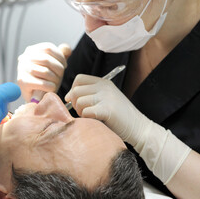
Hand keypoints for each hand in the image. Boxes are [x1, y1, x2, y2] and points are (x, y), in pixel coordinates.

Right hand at [17, 43, 70, 101]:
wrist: (34, 96)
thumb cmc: (45, 78)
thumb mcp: (54, 64)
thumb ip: (61, 54)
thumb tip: (67, 48)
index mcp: (31, 50)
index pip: (48, 47)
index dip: (60, 57)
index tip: (64, 66)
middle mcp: (24, 58)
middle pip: (47, 59)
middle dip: (58, 69)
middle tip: (60, 76)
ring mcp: (21, 70)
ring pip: (45, 72)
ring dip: (55, 79)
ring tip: (55, 83)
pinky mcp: (22, 82)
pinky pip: (43, 83)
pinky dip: (50, 87)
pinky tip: (50, 89)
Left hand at [65, 74, 190, 183]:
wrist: (139, 128)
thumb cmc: (118, 116)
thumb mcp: (106, 98)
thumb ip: (90, 94)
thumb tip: (67, 96)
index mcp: (104, 82)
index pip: (79, 79)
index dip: (73, 90)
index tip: (74, 101)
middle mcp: (104, 87)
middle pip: (76, 90)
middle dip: (74, 103)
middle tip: (82, 111)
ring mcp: (106, 97)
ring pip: (79, 101)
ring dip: (80, 112)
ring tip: (89, 117)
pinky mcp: (107, 109)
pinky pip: (86, 112)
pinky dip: (87, 118)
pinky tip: (95, 121)